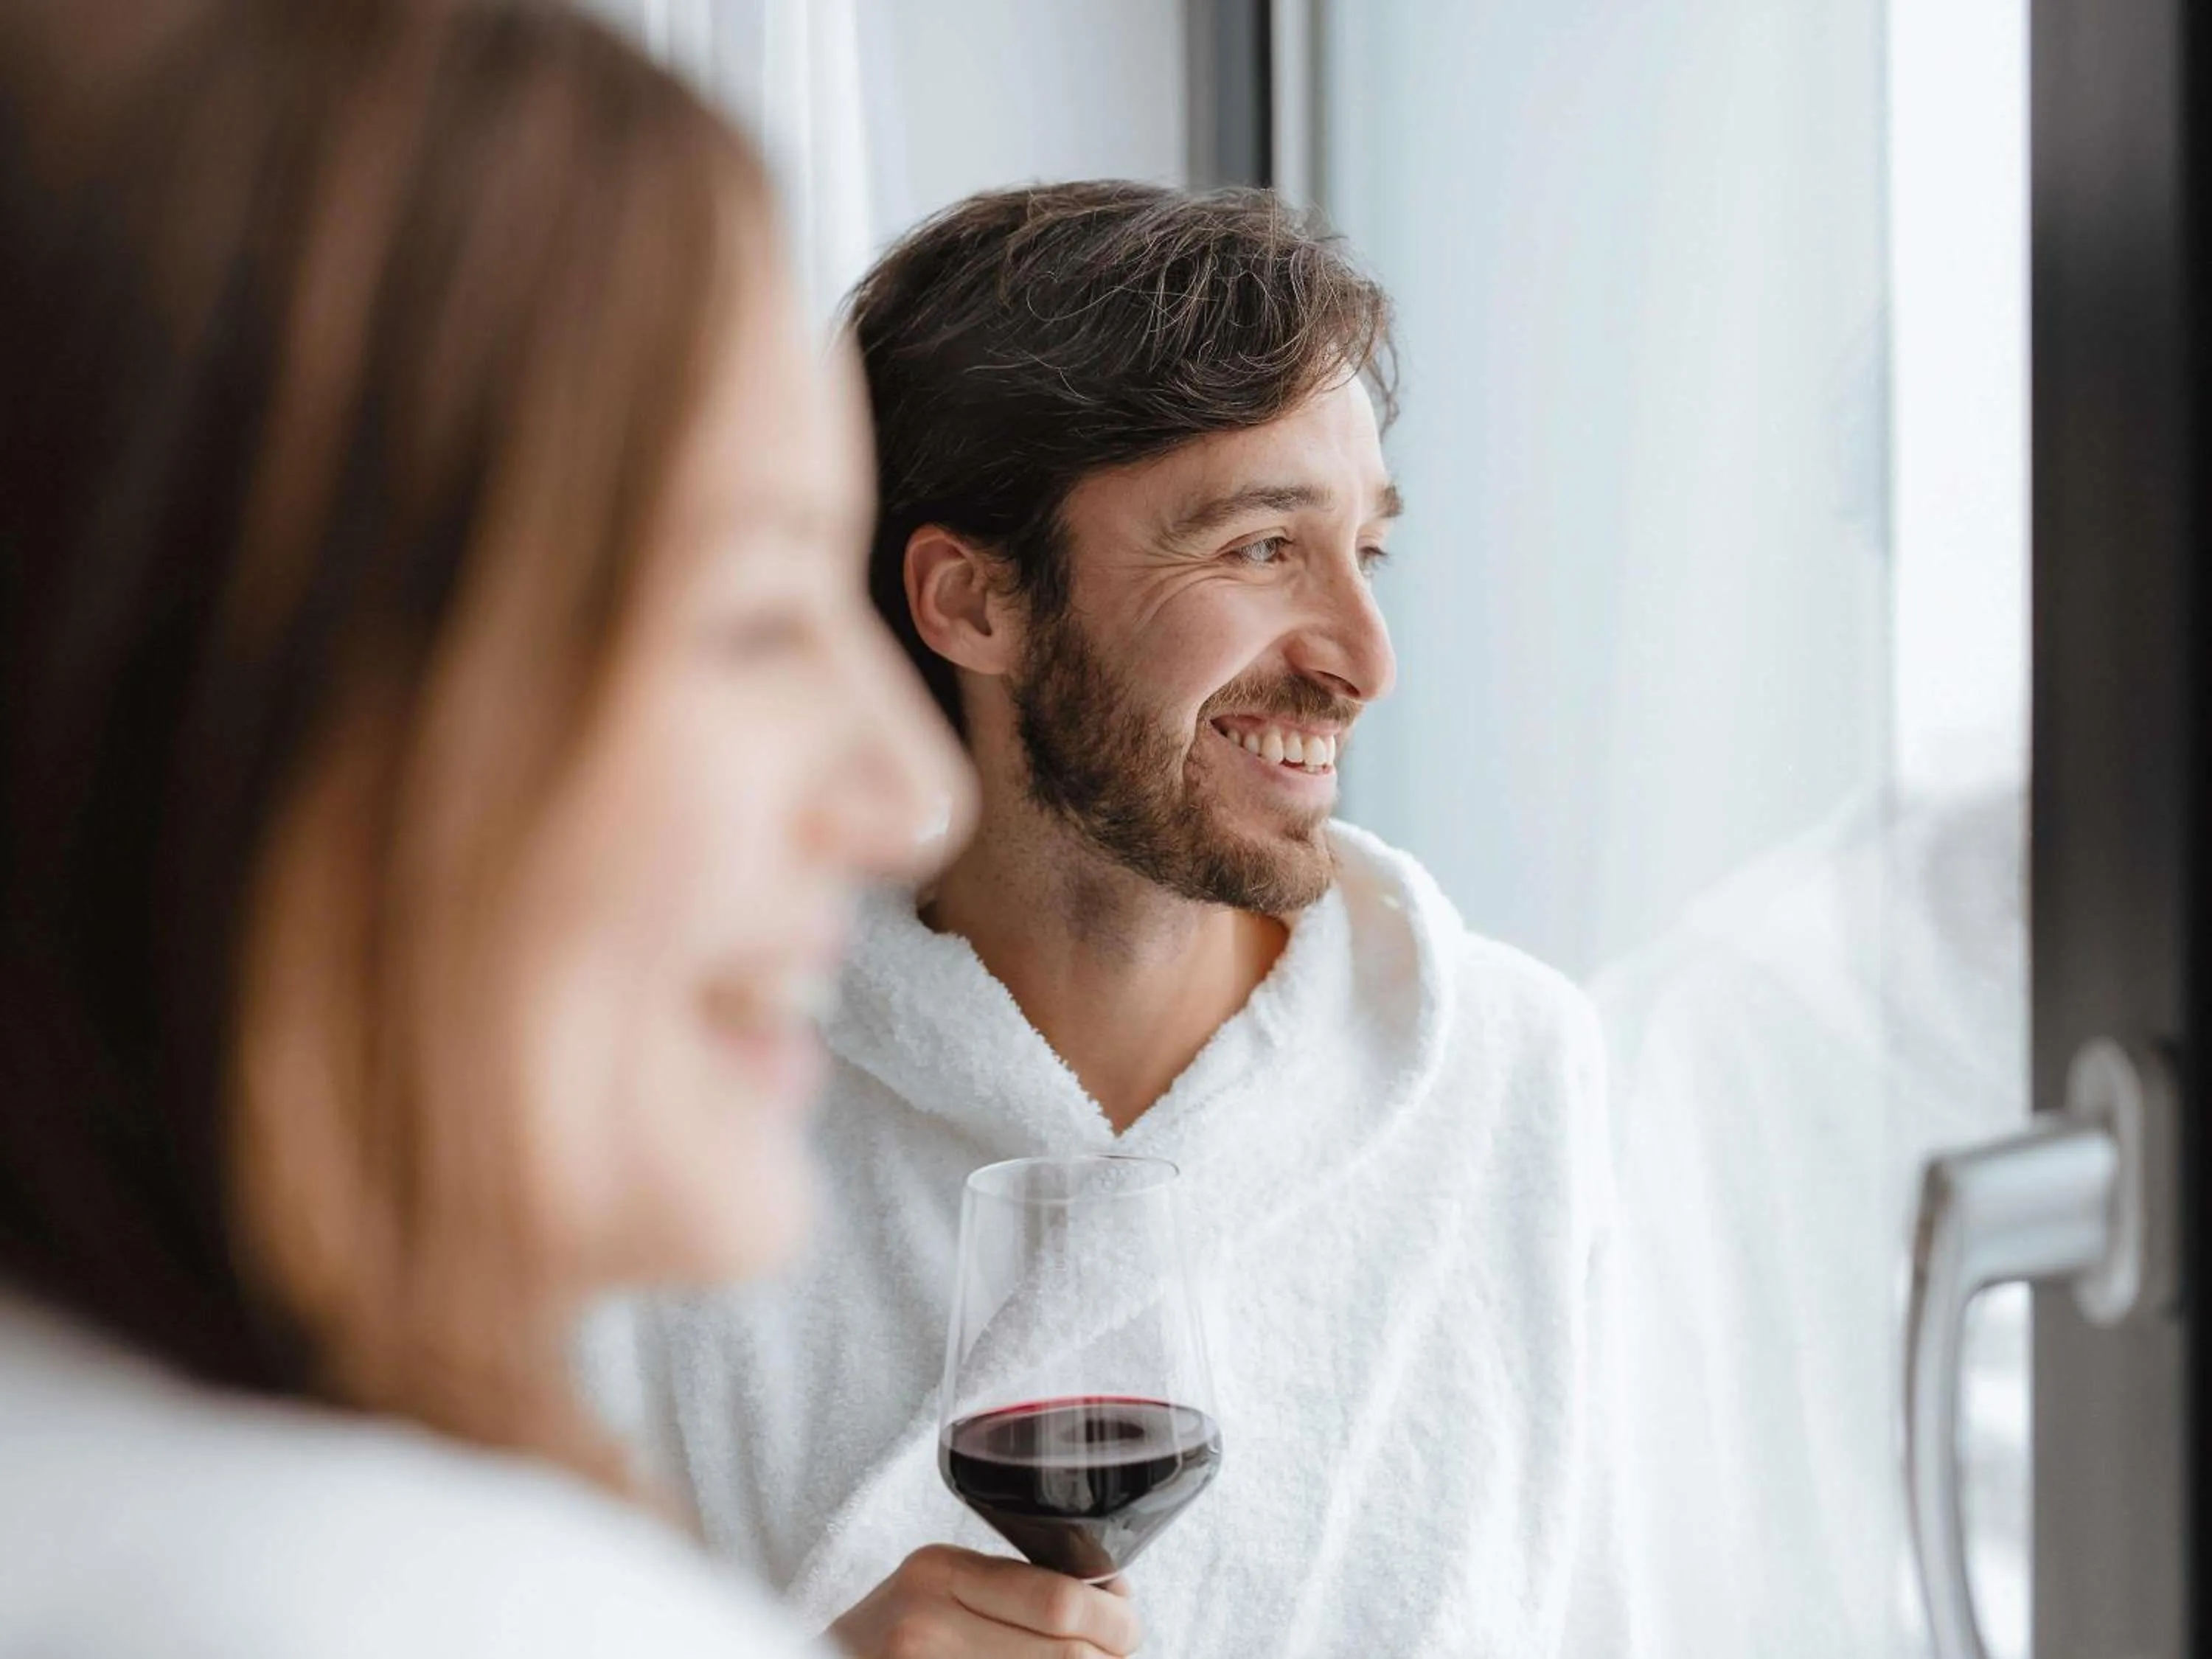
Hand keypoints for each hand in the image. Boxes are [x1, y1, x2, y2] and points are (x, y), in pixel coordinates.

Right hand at [828, 1544, 1141, 1657]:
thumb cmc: (893, 1635)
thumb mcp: (939, 1589)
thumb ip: (1013, 1589)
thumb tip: (1113, 1600)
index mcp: (939, 1570)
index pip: (1060, 1601)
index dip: (1115, 1621)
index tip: (1128, 1626)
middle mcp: (925, 1621)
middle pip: (1066, 1655)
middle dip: (1108, 1658)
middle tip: (1118, 1654)